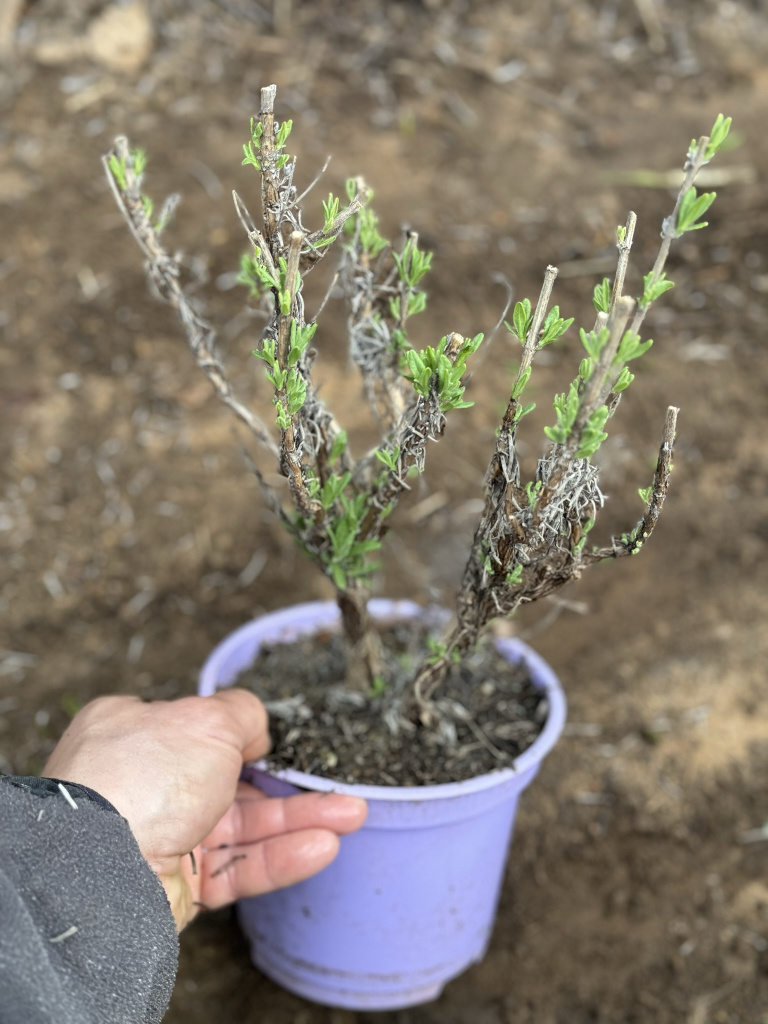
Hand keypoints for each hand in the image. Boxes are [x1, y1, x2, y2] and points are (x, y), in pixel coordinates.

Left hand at [44, 690, 366, 929]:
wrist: (100, 868)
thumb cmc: (140, 780)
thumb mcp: (207, 719)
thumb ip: (243, 714)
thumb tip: (256, 729)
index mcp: (134, 731)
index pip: (198, 730)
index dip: (241, 736)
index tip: (278, 744)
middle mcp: (144, 783)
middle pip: (231, 782)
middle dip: (289, 785)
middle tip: (336, 788)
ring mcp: (160, 836)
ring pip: (243, 827)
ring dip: (298, 820)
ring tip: (351, 815)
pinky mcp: (175, 885)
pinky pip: (237, 868)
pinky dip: (280, 857)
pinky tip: (321, 845)